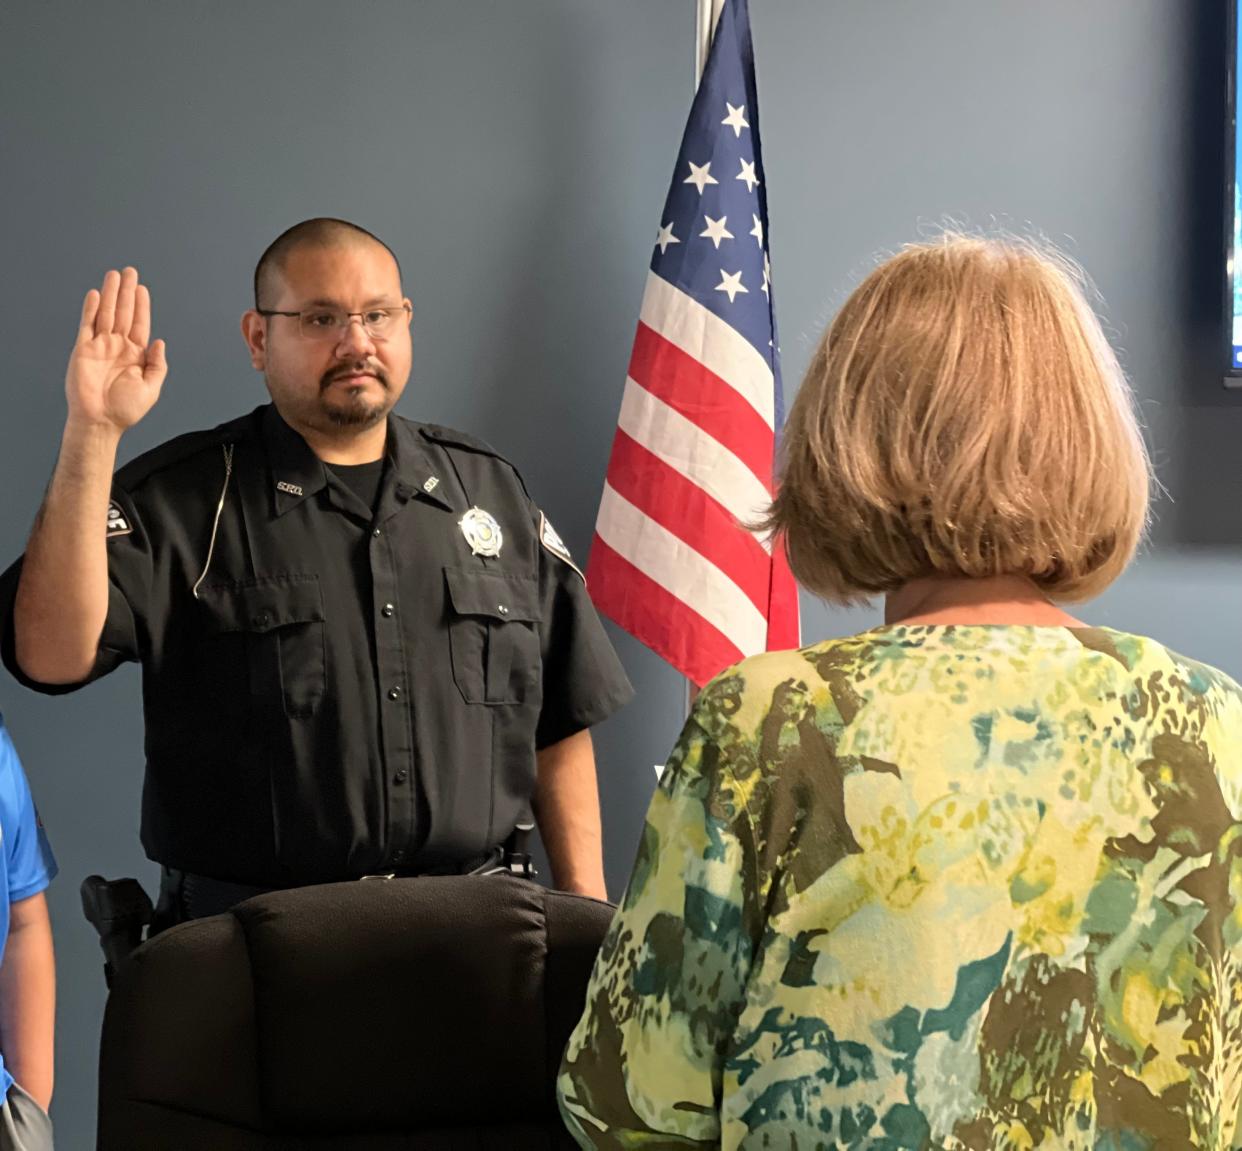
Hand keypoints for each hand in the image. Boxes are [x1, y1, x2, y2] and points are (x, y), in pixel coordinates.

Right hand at [65, 267, 166, 432]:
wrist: (101, 421)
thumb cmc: (126, 409)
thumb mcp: (151, 388)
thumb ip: (158, 365)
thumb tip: (161, 341)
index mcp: (136, 355)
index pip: (140, 324)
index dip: (142, 306)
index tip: (142, 288)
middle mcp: (118, 347)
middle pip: (124, 313)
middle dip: (127, 292)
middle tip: (130, 271)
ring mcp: (101, 346)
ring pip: (107, 314)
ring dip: (111, 294)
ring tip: (114, 275)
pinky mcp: (84, 349)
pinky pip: (88, 325)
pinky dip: (92, 309)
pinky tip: (97, 295)